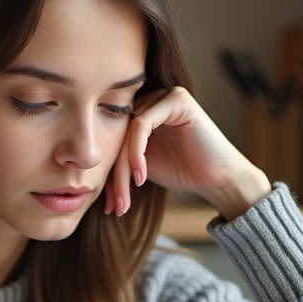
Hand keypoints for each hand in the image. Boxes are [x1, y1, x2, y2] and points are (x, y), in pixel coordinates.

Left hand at [105, 86, 271, 220]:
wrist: (218, 178)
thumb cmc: (183, 171)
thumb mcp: (141, 166)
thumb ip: (119, 159)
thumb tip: (83, 174)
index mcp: (140, 112)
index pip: (113, 139)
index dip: (109, 173)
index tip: (110, 205)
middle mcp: (151, 99)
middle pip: (117, 135)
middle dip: (114, 175)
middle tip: (115, 205)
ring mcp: (163, 96)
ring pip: (126, 132)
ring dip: (124, 169)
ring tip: (126, 197)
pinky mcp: (176, 99)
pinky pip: (142, 124)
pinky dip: (137, 153)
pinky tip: (141, 177)